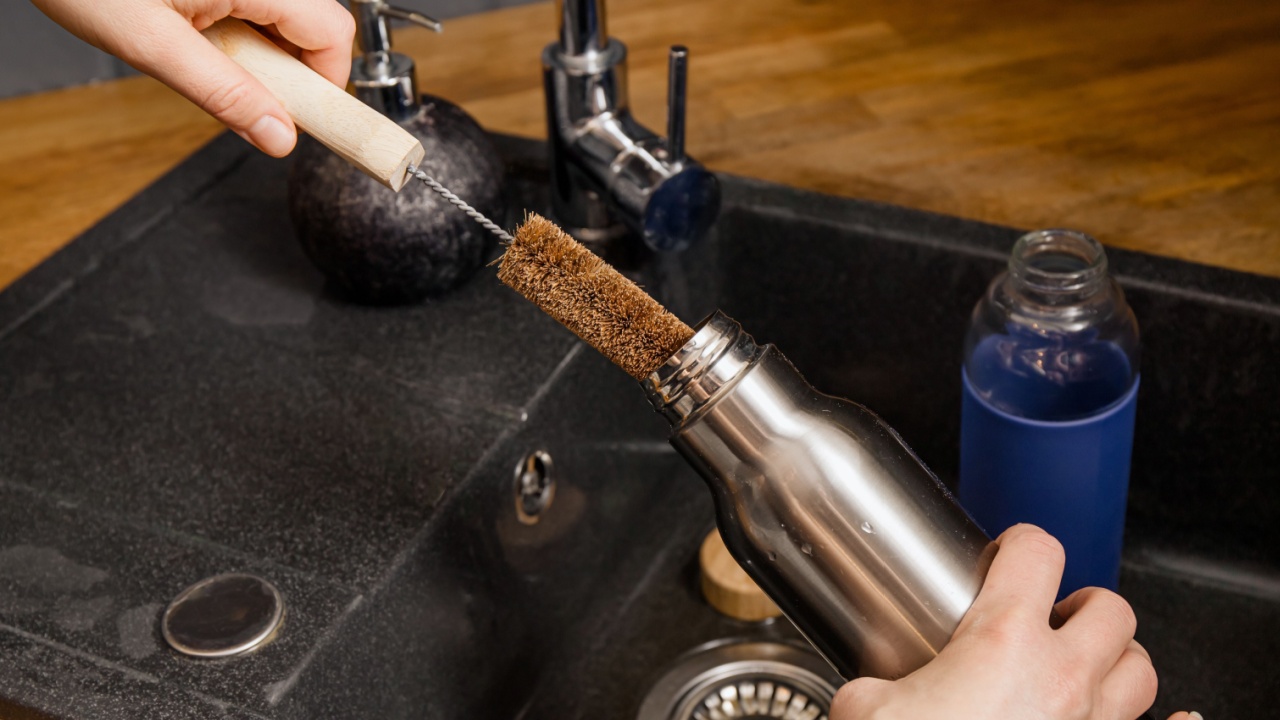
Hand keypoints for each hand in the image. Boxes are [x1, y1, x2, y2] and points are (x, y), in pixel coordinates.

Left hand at [30, 0, 354, 156]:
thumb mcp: (152, 46)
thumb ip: (224, 94)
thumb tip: (277, 136)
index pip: (332, 34)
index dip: (325, 83)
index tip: (303, 117)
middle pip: (314, 26)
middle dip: (289, 68)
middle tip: (238, 86)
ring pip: (285, 16)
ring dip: (260, 49)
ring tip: (202, 50)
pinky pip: (256, 4)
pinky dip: (239, 27)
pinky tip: (194, 29)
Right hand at [830, 524, 1176, 719]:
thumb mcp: (864, 708)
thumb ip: (873, 684)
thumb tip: (867, 691)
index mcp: (1002, 642)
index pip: (1037, 554)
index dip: (1022, 543)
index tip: (1010, 554)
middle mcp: (1061, 679)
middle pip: (1110, 610)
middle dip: (1082, 606)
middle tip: (1053, 616)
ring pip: (1141, 669)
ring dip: (1117, 659)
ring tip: (1086, 664)